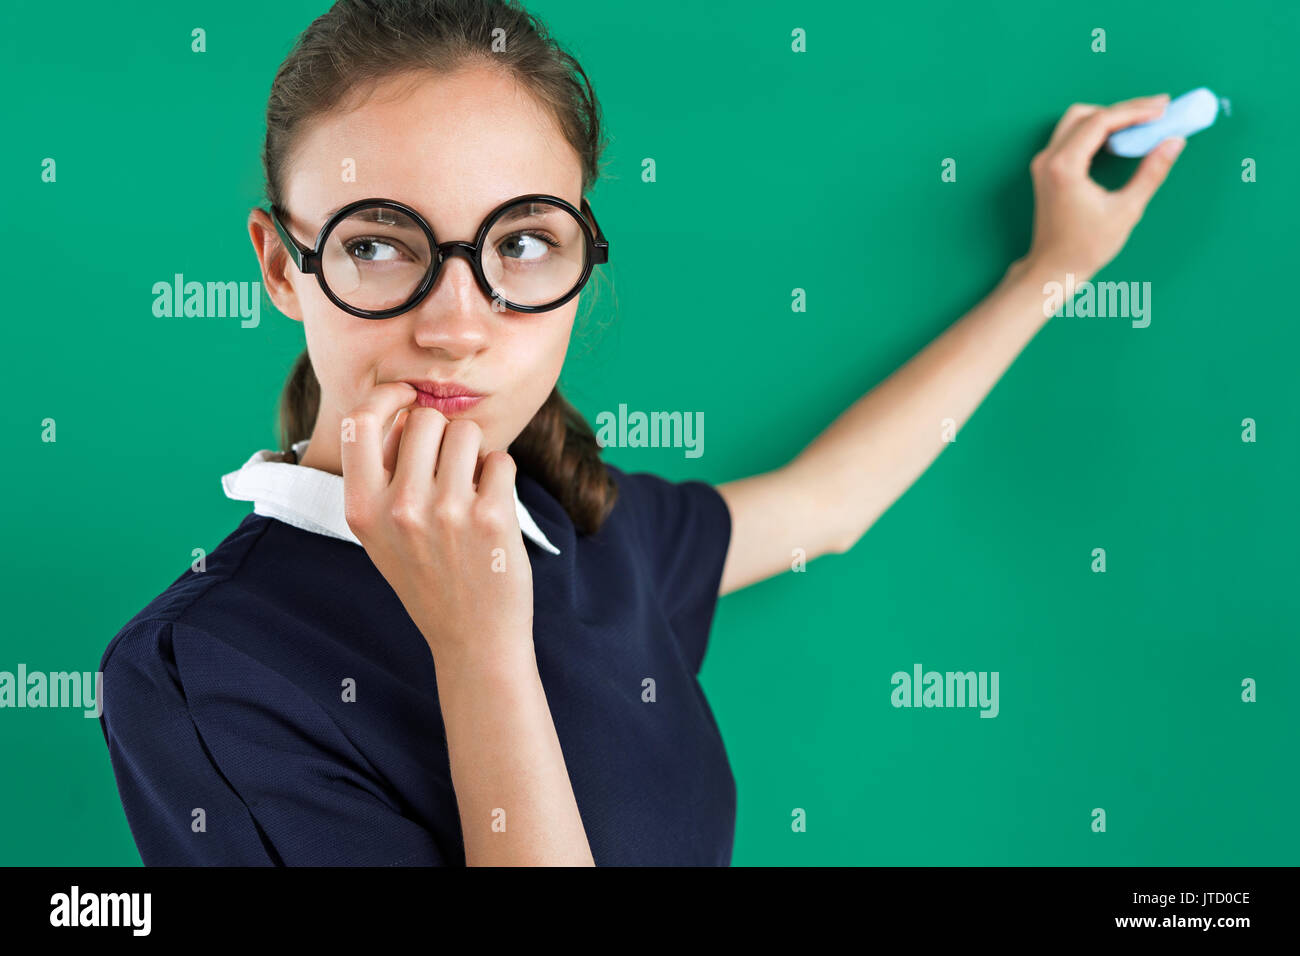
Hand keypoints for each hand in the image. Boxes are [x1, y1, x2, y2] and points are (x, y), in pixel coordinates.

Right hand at [340, 382, 534, 661]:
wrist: (473, 639)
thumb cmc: (428, 576)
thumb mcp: (381, 534)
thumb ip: (382, 474)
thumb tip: (404, 408)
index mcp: (362, 508)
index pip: (359, 420)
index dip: (387, 397)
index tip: (408, 400)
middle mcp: (399, 507)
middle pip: (424, 418)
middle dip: (443, 432)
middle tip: (451, 469)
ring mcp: (446, 512)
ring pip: (466, 432)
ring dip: (475, 453)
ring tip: (471, 490)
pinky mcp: (491, 517)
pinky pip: (500, 459)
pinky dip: (501, 476)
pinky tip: (493, 508)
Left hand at [1021, 94, 1184, 283]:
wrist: (1053, 268)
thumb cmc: (1086, 246)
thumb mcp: (1127, 210)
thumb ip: (1152, 172)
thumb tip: (1174, 141)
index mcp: (1064, 167)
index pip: (1100, 121)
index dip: (1134, 110)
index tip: (1163, 107)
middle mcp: (1048, 159)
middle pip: (1086, 114)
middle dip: (1124, 109)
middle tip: (1158, 110)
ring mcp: (1043, 163)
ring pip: (1076, 121)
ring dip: (1109, 117)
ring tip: (1143, 122)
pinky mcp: (1046, 169)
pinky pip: (1071, 136)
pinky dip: (1096, 130)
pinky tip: (1121, 138)